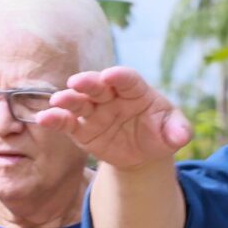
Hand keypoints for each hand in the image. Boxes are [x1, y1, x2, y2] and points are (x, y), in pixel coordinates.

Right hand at [37, 67, 191, 170]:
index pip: (127, 79)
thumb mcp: (173, 132)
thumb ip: (179, 130)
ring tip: (59, 100)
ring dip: (68, 99)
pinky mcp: (81, 129)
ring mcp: (94, 111)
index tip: (111, 75)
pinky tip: (44, 119)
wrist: (143, 152)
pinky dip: (55, 119)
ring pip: (79, 102)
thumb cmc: (159, 132)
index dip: (119, 77)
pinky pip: (67, 123)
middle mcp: (111, 96)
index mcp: (136, 90)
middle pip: (98, 86)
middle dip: (88, 82)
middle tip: (78, 82)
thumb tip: (183, 137)